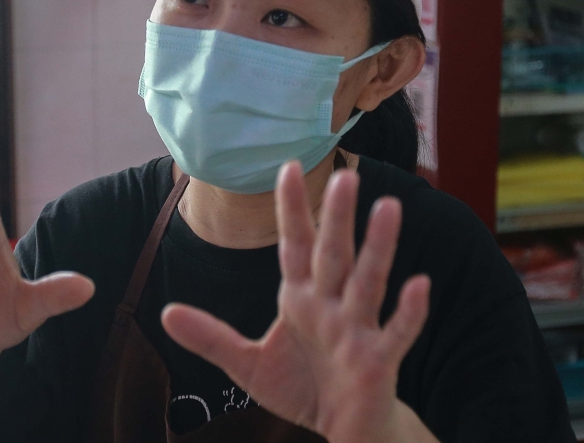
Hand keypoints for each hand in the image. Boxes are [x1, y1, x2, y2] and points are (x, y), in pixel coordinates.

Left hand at [162, 161, 431, 442]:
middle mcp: (331, 305)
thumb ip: (211, 337)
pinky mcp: (378, 361)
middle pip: (334, 254)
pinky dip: (408, 311)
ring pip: (368, 282)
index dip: (292, 210)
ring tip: (389, 208)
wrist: (342, 431)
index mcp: (301, 298)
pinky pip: (396, 333)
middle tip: (344, 176)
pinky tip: (419, 283)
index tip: (288, 167)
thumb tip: (164, 313)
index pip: (296, 245)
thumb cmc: (302, 387)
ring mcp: (357, 330)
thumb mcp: (247, 363)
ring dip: (379, 246)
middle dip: (336, 217)